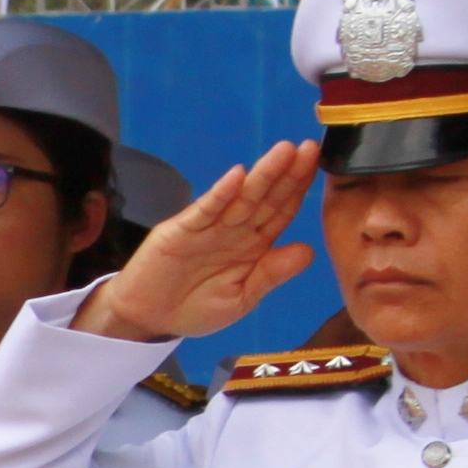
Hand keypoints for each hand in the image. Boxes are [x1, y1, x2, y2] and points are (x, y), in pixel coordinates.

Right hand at [83, 141, 320, 344]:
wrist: (148, 319)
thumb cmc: (194, 308)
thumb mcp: (241, 298)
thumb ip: (271, 274)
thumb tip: (309, 250)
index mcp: (253, 245)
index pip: (281, 211)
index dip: (299, 189)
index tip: (319, 164)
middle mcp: (234, 230)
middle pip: (265, 197)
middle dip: (287, 173)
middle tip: (308, 148)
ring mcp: (208, 227)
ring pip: (240, 198)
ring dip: (262, 175)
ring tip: (284, 152)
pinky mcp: (181, 231)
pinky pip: (204, 211)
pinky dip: (220, 194)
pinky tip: (236, 177)